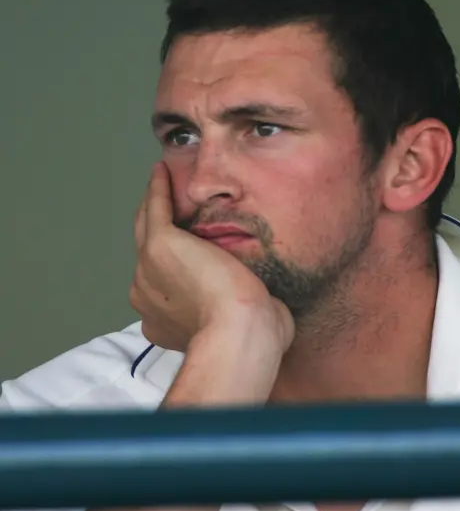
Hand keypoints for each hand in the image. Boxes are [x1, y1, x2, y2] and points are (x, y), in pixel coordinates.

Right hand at [129, 162, 293, 353]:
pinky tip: (161, 172)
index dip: (172, 268)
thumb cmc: (252, 338)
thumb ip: (239, 312)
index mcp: (160, 320)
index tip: (186, 255)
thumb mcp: (239, 326)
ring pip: (147, 226)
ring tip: (162, 183)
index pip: (163, 285)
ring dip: (154, 204)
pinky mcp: (161, 244)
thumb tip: (261, 303)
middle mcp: (146, 294)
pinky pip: (155, 207)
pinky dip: (157, 189)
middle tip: (166, 207)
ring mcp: (148, 268)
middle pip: (149, 252)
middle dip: (158, 230)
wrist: (241, 333)